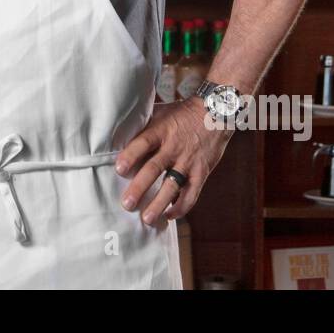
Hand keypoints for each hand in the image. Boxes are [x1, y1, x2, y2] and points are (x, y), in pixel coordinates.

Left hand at [115, 98, 231, 226]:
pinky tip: (169, 216)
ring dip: (159, 203)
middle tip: (127, 204)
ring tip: (147, 219)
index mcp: (161, 130)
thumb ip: (143, 125)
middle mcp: (174, 147)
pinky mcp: (201, 172)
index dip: (131, 155)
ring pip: (172, 185)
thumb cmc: (181, 114)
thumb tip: (118, 133)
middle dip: (140, 188)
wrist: (216, 113)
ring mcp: (188, 161)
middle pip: (154, 168)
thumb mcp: (161, 113)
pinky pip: (192, 193)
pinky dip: (181, 206)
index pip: (143, 143)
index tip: (119, 169)